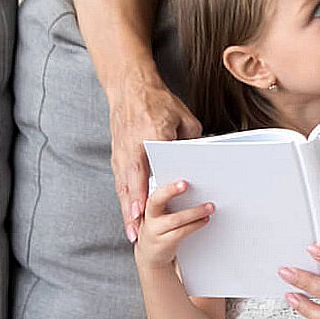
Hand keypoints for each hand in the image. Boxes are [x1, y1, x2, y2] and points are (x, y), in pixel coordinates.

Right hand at [109, 77, 201, 242]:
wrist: (130, 87)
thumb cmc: (158, 100)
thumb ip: (192, 138)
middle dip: (133, 209)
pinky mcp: (117, 154)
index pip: (148, 168)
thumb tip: (202, 157)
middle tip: (137, 231)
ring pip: (123, 186)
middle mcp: (133, 148)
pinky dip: (124, 199)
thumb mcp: (183, 117)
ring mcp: (122, 152)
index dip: (146, 190)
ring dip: (127, 209)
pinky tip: (129, 213)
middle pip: (132, 183)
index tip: (147, 208)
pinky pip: (120, 181)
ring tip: (132, 231)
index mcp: (150, 136)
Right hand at [134, 178, 213, 269]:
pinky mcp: (163, 243)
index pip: (154, 191)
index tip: (181, 182)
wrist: (150, 254)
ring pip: (174, 219)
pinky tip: (204, 220)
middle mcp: (149, 216)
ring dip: (194, 212)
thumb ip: (170, 200)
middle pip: (155, 201)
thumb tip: (195, 186)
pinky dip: (195, 225)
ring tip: (210, 207)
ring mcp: (154, 230)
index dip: (166, 187)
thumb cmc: (159, 227)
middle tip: (185, 184)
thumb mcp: (159, 212)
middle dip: (169, 191)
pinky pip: (180, 232)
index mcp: (149, 204)